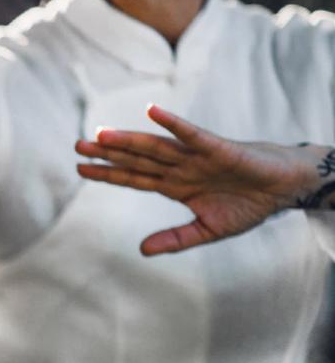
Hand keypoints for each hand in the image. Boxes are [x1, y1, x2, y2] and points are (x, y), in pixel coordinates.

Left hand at [74, 105, 319, 255]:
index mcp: (174, 185)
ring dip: (128, 140)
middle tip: (77, 145)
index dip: (107, 173)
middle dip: (107, 153)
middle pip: (136, 158)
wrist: (284, 190)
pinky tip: (152, 112)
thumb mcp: (206, 230)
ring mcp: (195, 156)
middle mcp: (179, 167)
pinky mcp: (218, 148)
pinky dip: (172, 124)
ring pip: (155, 147)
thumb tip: (142, 250)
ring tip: (101, 134)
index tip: (80, 168)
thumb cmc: (247, 205)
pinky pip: (191, 134)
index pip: (133, 177)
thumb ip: (175, 239)